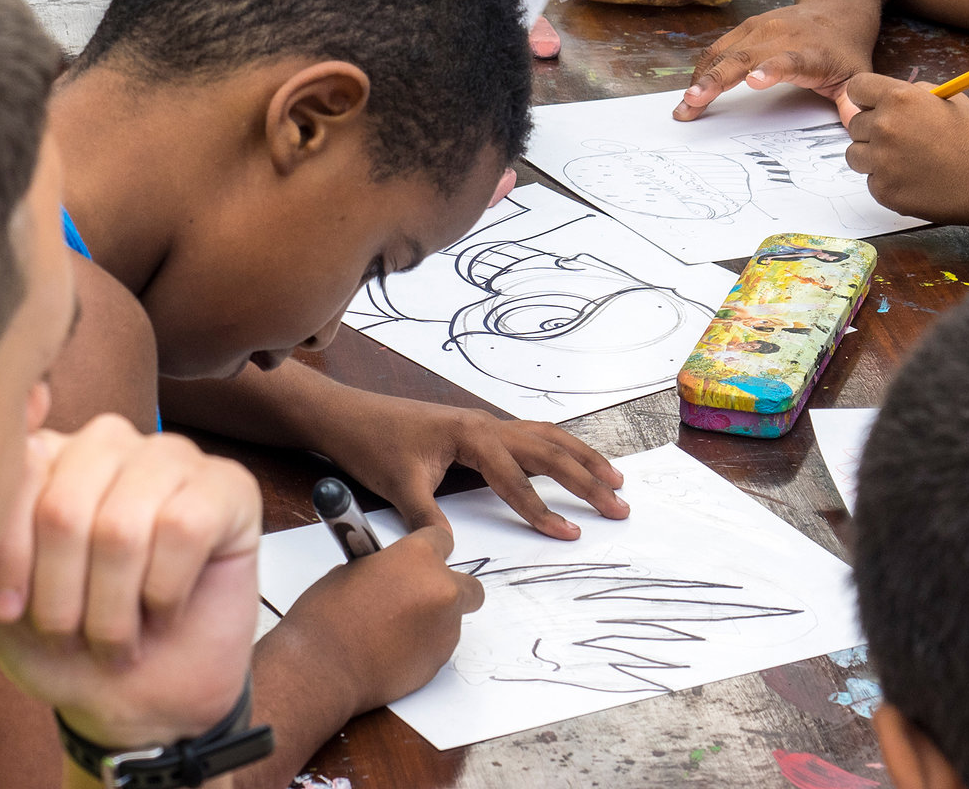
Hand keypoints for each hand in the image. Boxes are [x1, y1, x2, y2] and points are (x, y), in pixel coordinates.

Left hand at [0, 416, 260, 752]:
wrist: (137, 705)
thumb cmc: (64, 648)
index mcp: (46, 454)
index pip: (11, 478)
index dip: (8, 560)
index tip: (9, 612)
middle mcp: (106, 442)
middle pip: (65, 508)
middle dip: (63, 597)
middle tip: (72, 634)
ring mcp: (171, 457)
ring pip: (123, 525)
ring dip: (114, 609)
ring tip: (116, 636)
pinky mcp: (228, 486)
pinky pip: (184, 528)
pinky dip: (165, 593)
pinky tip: (164, 610)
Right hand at [266, 522, 481, 715]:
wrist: (325, 665)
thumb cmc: (328, 613)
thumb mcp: (353, 570)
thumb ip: (385, 568)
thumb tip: (391, 576)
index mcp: (418, 557)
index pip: (442, 540)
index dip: (430, 549)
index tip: (422, 558)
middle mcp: (441, 590)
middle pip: (469, 586)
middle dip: (450, 590)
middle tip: (420, 597)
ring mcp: (445, 629)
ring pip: (452, 619)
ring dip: (433, 620)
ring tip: (394, 630)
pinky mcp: (440, 662)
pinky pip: (439, 645)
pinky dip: (423, 645)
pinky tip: (393, 650)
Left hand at [306, 390, 624, 539]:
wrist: (348, 416)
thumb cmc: (372, 444)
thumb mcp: (398, 486)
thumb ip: (428, 519)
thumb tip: (452, 553)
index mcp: (469, 435)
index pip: (515, 478)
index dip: (542, 509)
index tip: (570, 535)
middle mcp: (484, 424)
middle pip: (547, 451)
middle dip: (586, 478)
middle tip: (620, 505)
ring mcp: (483, 423)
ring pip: (545, 437)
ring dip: (581, 457)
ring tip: (614, 479)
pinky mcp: (478, 429)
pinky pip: (530, 435)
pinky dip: (559, 447)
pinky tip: (573, 459)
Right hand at [674, 2, 877, 121]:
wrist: (834, 9)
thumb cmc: (843, 50)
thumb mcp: (857, 76)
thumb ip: (852, 104)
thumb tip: (858, 129)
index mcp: (809, 52)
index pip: (788, 60)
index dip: (770, 69)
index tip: (752, 81)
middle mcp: (780, 36)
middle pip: (743, 57)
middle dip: (716, 80)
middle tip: (694, 102)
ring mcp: (759, 29)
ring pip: (723, 53)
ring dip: (701, 79)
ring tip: (685, 104)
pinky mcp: (744, 28)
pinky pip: (717, 49)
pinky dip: (703, 70)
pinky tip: (693, 89)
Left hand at [839, 73, 968, 224]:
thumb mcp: (948, 99)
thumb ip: (912, 94)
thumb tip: (885, 98)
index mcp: (899, 98)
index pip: (856, 88)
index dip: (865, 98)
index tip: (874, 107)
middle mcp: (884, 127)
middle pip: (855, 125)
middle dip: (874, 131)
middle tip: (905, 142)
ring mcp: (882, 161)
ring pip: (856, 155)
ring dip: (874, 158)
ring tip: (908, 162)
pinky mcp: (885, 191)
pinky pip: (872, 182)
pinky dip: (888, 183)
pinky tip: (916, 181)